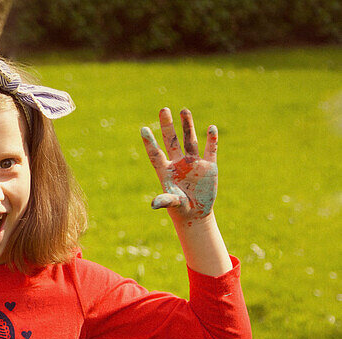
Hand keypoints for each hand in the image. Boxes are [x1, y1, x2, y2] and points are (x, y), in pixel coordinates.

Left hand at [141, 107, 217, 223]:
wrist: (196, 213)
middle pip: (171, 141)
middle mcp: (178, 163)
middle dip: (167, 126)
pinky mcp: (209, 166)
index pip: (155, 153)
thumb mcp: (173, 204)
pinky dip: (211, 140)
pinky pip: (210, 150)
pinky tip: (210, 128)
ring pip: (189, 140)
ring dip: (187, 126)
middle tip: (163, 110)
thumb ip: (165, 200)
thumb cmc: (180, 208)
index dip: (149, 142)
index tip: (143, 129)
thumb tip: (153, 204)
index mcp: (165, 171)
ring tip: (183, 110)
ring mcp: (193, 163)